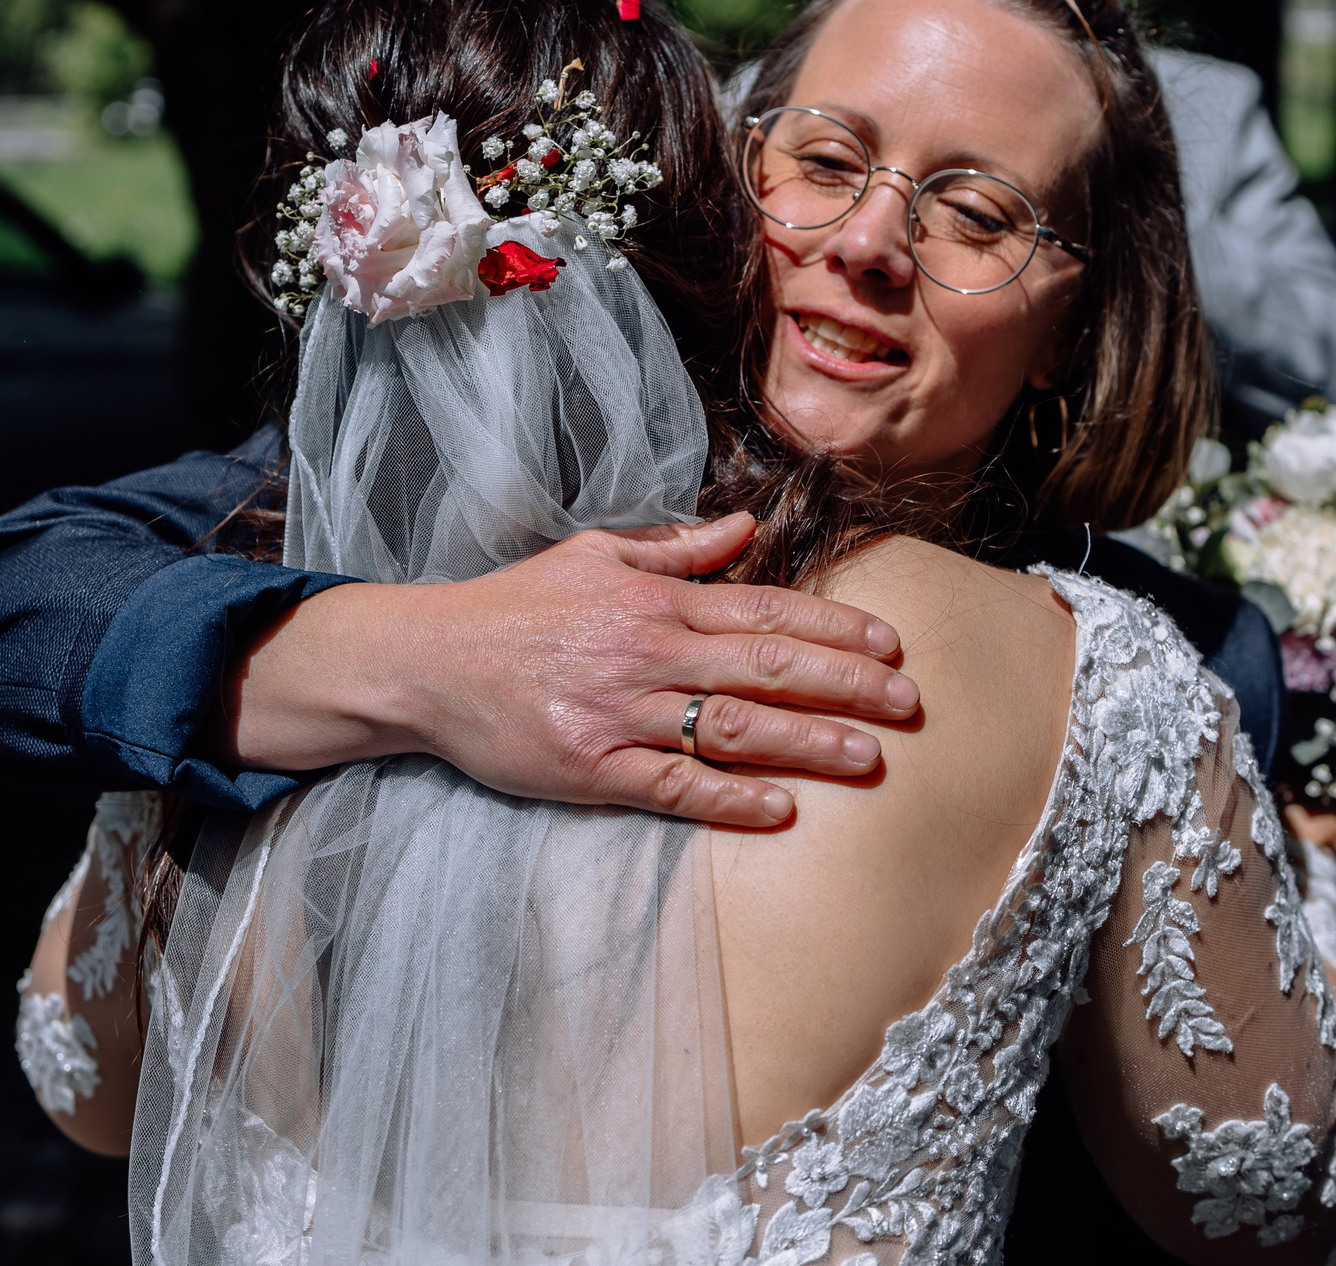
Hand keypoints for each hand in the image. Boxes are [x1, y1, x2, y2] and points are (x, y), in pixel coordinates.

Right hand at [223, 513, 919, 826]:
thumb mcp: (594, 554)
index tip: (890, 645)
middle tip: (910, 705)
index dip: (835, 627)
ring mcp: (621, 711)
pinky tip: (780, 809)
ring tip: (869, 758)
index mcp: (655, 598)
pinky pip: (673, 784)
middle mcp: (648, 650)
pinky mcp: (591, 767)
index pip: (766, 609)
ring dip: (807, 743)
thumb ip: (676, 546)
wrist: (426, 660)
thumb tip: (746, 527)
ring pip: (732, 725)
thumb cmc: (514, 607)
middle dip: (846, 685)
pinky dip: (729, 797)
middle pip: (766, 666)